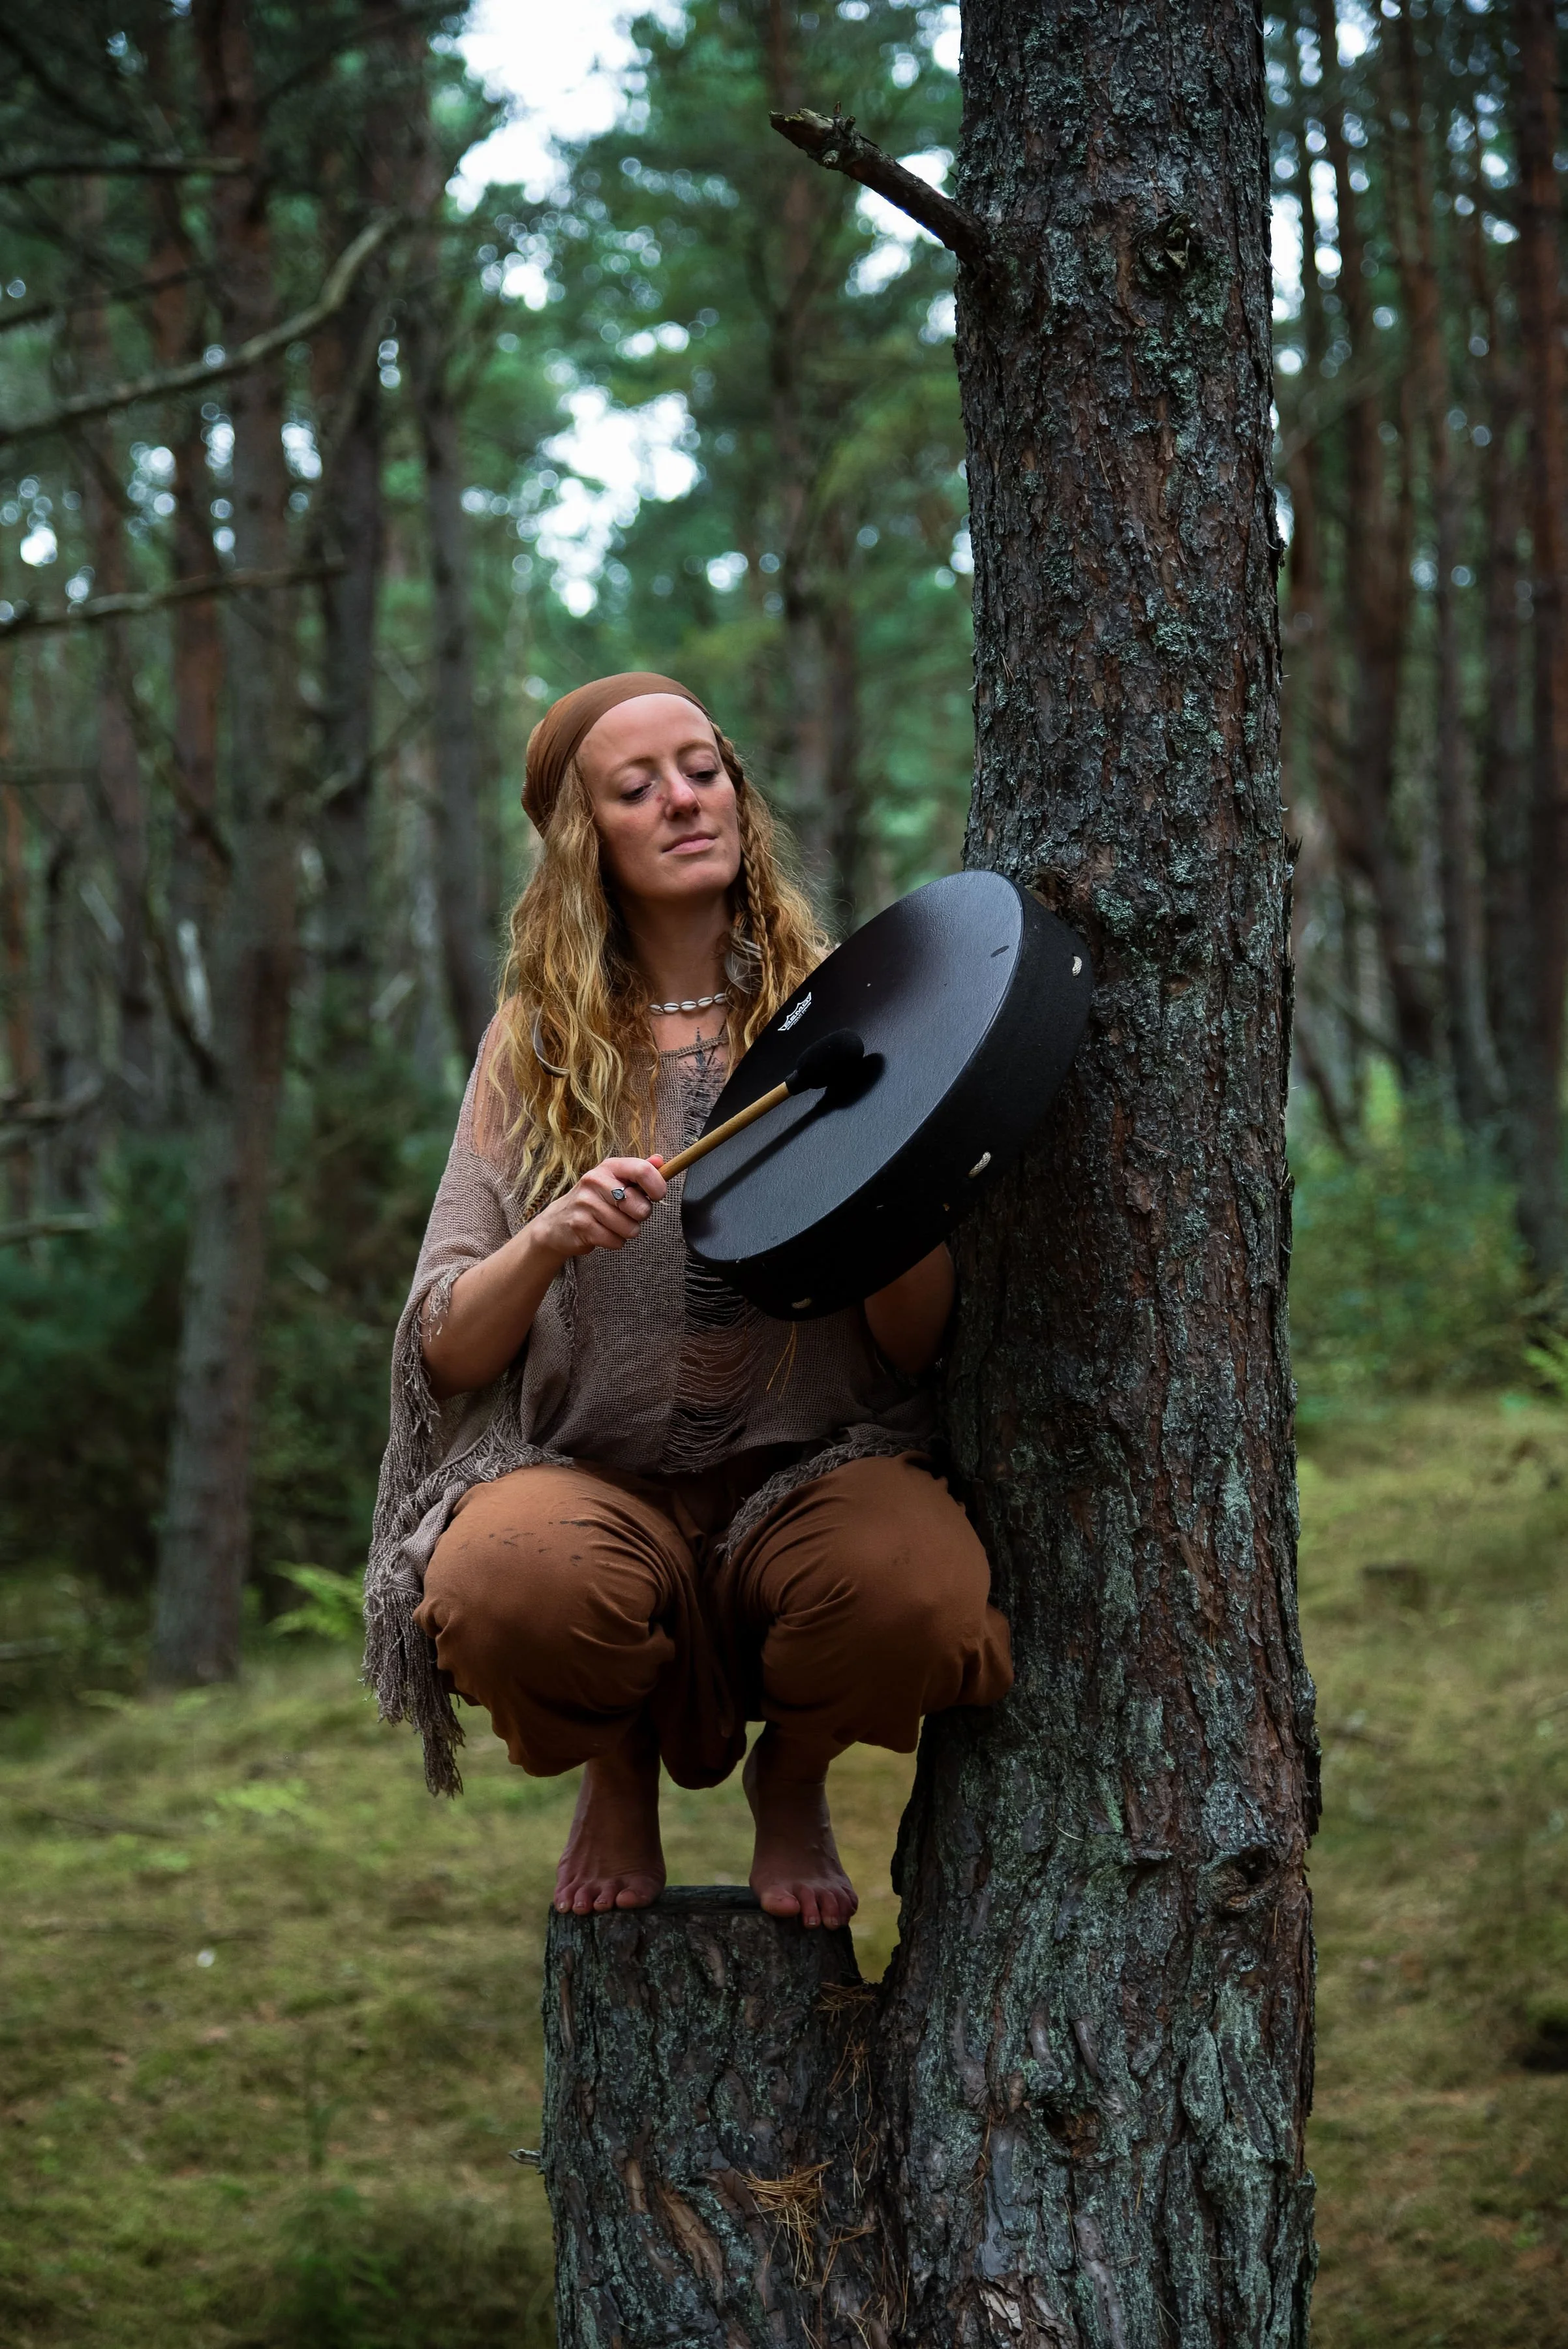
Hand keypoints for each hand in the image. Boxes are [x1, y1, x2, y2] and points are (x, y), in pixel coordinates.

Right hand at [532, 1155, 667, 1261]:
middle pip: (640, 1207)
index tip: (656, 1196)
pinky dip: (614, 1241)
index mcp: (609, 1167)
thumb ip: (639, 1171)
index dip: (657, 1187)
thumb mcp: (614, 1180)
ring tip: (612, 1223)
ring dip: (626, 1231)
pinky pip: (616, 1241)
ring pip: (630, 1228)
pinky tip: (602, 1232)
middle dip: (640, 1216)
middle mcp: (596, 1181)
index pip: (643, 1170)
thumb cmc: (594, 1200)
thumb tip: (660, 1160)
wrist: (557, 1223)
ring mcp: (586, 1203)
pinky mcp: (581, 1225)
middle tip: (626, 1213)